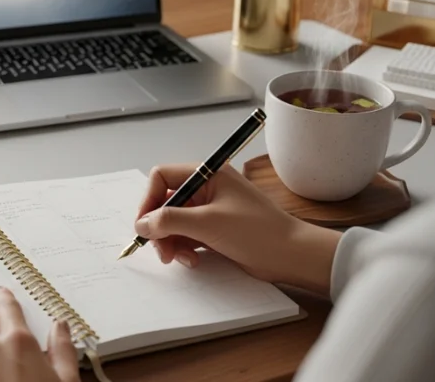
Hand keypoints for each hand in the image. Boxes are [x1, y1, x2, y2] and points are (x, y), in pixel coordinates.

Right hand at [134, 164, 340, 294]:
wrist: (293, 256)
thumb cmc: (258, 232)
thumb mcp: (207, 223)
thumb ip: (169, 221)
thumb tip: (141, 224)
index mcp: (208, 174)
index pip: (162, 177)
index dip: (149, 200)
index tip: (143, 225)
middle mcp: (207, 188)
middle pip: (166, 202)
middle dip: (159, 227)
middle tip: (160, 250)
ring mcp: (211, 210)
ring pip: (174, 222)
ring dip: (171, 241)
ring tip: (179, 258)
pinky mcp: (215, 230)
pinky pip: (187, 235)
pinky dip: (184, 248)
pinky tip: (193, 260)